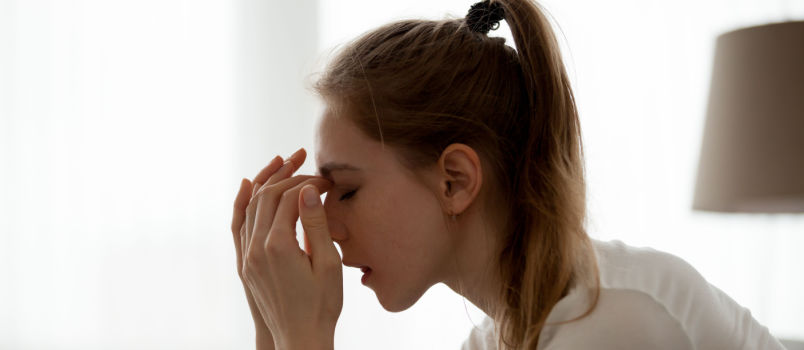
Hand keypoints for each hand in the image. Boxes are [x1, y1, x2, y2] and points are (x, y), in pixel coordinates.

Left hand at [242, 148, 341, 349]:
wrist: (300, 338)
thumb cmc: (321, 305)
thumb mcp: (327, 264)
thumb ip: (315, 225)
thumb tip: (307, 190)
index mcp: (278, 246)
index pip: (290, 198)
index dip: (309, 183)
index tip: (327, 181)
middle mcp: (256, 248)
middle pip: (267, 196)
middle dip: (286, 173)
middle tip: (304, 158)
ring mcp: (247, 256)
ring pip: (250, 206)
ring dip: (266, 181)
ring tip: (282, 162)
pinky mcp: (246, 264)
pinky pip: (239, 223)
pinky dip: (243, 201)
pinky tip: (248, 185)